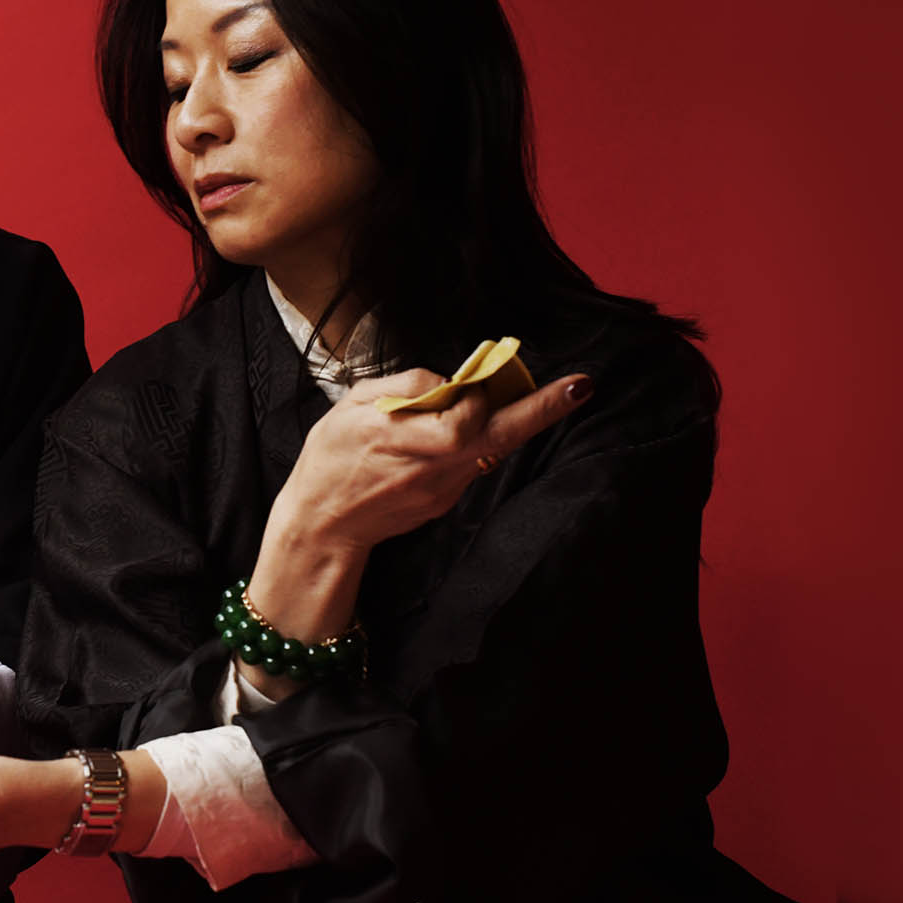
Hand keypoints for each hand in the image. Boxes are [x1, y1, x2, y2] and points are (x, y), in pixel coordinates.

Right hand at [274, 369, 591, 556]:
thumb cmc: (329, 459)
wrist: (323, 525)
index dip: (474, 396)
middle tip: (580, 386)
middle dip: (541, 409)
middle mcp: (429, 469)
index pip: (461, 421)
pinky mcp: (446, 500)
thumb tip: (448, 380)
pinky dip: (474, 439)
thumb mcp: (348, 406)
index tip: (476, 378)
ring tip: (509, 398)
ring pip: (491, 448)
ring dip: (506, 419)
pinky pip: (472, 461)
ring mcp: (442, 490)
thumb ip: (401, 387)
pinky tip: (454, 431)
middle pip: (499, 438)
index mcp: (398, 439)